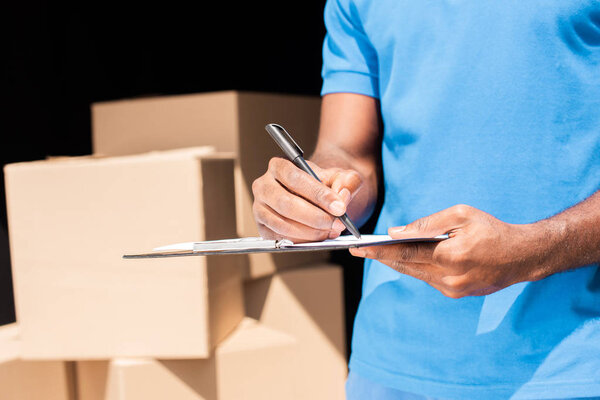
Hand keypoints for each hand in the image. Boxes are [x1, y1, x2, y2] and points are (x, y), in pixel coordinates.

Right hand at [252, 157, 362, 241]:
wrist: (313, 196)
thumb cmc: (323, 184)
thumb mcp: (339, 177)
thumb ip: (347, 181)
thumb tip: (342, 195)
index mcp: (279, 166)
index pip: (296, 178)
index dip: (318, 194)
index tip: (339, 207)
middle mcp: (264, 186)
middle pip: (286, 204)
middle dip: (315, 217)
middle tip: (337, 224)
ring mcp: (259, 208)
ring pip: (282, 224)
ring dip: (310, 232)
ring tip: (330, 230)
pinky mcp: (262, 227)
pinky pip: (280, 238)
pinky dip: (302, 241)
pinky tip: (318, 236)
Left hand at [350, 205, 543, 297]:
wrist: (522, 256)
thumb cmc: (492, 229)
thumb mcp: (461, 215)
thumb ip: (427, 224)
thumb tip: (397, 232)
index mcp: (450, 256)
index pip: (405, 253)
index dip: (379, 251)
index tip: (358, 248)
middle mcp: (448, 277)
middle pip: (405, 266)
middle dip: (380, 257)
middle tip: (357, 251)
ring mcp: (452, 289)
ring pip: (415, 273)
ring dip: (396, 262)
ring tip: (374, 252)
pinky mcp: (456, 293)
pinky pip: (427, 278)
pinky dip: (414, 267)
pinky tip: (403, 258)